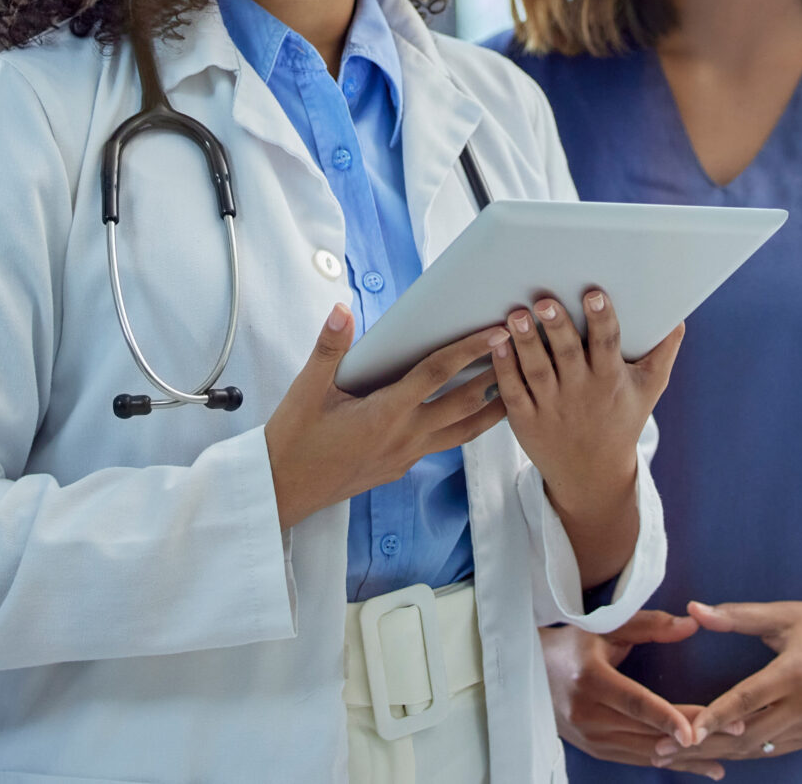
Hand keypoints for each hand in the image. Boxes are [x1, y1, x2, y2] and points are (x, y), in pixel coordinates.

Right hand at [264, 305, 509, 531]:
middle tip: (518, 352)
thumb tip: (342, 310)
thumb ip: (329, 348)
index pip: (436, 375)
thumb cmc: (294, 441)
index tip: (494, 333)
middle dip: (494, 376)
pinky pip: (442, 445)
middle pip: (463, 405)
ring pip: (462, 433)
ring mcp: (405, 456)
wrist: (283, 490)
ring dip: (489, 410)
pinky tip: (467, 415)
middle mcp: (404, 437)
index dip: (468, 351)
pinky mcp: (400, 467)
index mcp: (384, 413)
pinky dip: (463, 427)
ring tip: (514, 387)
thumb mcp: (306, 390)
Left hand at [490, 290, 680, 523]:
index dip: (601, 319)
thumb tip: (679, 318)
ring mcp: (551, 407)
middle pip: (568, 354)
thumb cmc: (621, 421)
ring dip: (526, 342)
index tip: (594, 294)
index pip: (607, 344)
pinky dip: (504, 369)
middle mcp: (581, 392)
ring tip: (517, 315)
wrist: (591, 474)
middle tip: (544, 301)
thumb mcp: (649, 390)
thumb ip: (663, 353)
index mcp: (610, 379)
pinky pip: (513, 392)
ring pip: (537, 370)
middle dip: (557, 326)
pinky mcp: (525, 420)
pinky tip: (498, 344)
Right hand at [544, 611, 725, 777]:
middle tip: (736, 729)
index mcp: (590, 679)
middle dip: (695, 734)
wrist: (527, 674)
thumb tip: (691, 625)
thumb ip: (650, 625)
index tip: (697, 728)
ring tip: (727, 752)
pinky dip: (672, 763)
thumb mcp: (606, 628)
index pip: (635, 703)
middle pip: (648, 731)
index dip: (667, 717)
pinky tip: (701, 765)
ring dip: (688, 755)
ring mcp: (590, 739)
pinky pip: (639, 760)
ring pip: (647, 752)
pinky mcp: (595, 751)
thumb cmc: (571, 645)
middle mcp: (588, 715)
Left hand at [678, 598, 801, 762]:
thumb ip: (738, 616)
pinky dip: (741, 754)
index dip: (714, 717)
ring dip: (716, 755)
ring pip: (756, 749)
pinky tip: (714, 755)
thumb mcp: (785, 614)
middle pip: (746, 736)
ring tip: (677, 758)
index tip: (682, 730)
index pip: (747, 700)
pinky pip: (771, 750)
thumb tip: (695, 609)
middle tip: (660, 751)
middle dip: (702, 746)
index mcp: (796, 673)